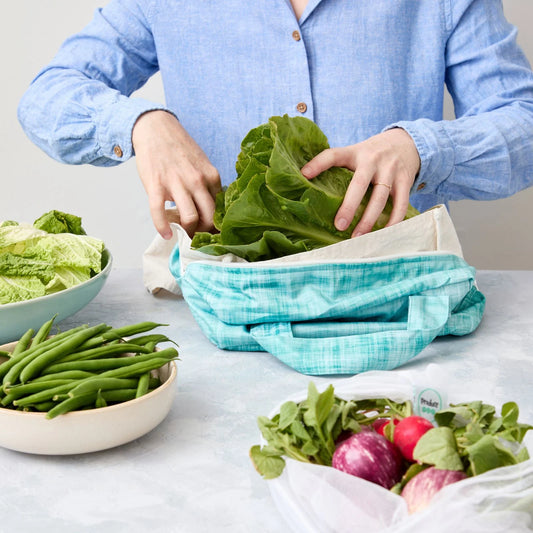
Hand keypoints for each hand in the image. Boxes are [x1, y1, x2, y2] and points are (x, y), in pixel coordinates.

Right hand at [132, 110, 220, 238]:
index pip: (220, 209)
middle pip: (209, 217)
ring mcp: (176, 183)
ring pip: (190, 218)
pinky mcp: (156, 185)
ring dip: (188, 232)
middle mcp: (197, 180)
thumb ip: (208, 185)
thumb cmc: (180, 148)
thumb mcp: (202, 164)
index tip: (212, 231)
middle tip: (199, 236)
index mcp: (211, 176)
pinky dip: (162, 228)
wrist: (156, 129)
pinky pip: (159, 213)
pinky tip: (166, 235)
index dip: (216, 224)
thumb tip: (213, 209)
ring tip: (184, 235)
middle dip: (205, 232)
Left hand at [301, 128, 419, 236]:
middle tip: (339, 226)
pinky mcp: (406, 180)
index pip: (333, 155)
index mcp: (354, 153)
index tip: (304, 175)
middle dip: (349, 206)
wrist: (406, 142)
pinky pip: (401, 203)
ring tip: (357, 237)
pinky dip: (393, 220)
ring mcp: (391, 169)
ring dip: (369, 220)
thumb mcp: (354, 154)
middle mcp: (372, 159)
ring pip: (380, 197)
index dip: (318, 163)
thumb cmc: (371, 155)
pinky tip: (384, 233)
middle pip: (360, 184)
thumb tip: (307, 186)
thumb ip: (337, 168)